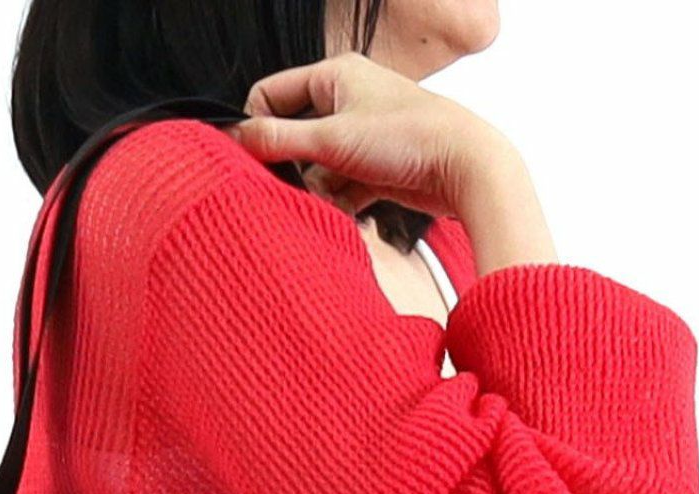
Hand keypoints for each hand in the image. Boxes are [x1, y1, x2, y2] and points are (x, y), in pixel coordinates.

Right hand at [230, 52, 554, 266]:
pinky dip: (339, 204)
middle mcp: (347, 100)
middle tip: (295, 187)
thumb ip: (276, 140)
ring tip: (334, 201)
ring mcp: (362, 136)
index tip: (254, 159)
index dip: (257, 127)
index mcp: (335, 75)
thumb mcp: (331, 138)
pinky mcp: (375, 169)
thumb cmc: (409, 138)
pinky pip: (340, 189)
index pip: (271, 95)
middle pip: (293, 137)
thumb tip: (232, 139)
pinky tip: (350, 213)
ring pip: (316, 168)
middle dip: (293, 167)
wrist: (466, 167)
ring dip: (318, 190)